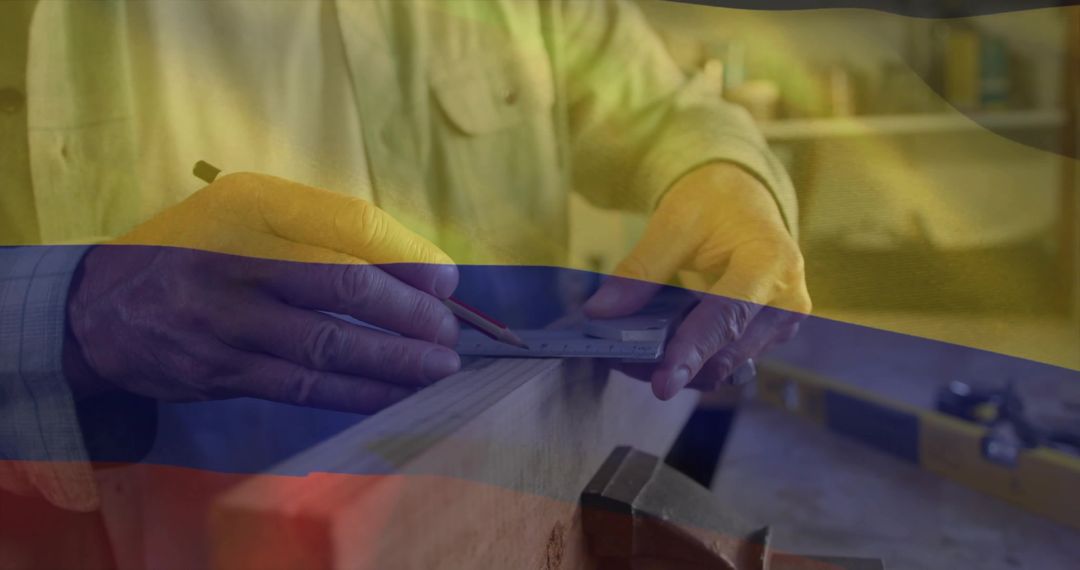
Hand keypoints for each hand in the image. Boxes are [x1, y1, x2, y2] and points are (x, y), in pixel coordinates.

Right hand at [63, 173, 460, 412]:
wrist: (101, 310)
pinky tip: (394, 397)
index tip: (448, 282)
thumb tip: (412, 265)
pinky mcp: (221, 373)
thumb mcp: (248, 213)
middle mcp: (239, 261)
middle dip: (409, 314)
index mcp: (253, 208)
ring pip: (327, 345)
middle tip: (450, 332)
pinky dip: (355, 394)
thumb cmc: (198, 252)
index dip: (407, 256)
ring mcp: (226, 323)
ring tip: (439, 369)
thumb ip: (321, 229)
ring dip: (393, 362)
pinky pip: (301, 387)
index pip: (349, 227)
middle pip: (344, 286)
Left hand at [584, 163, 810, 399]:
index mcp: (771, 263)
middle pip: (727, 351)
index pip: (728, 315)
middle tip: (618, 360)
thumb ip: (641, 269)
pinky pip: (724, 359)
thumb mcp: (674, 223)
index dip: (693, 350)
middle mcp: (786, 301)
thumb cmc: (715, 204)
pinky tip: (653, 352)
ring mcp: (780, 323)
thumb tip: (600, 311)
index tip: (663, 383)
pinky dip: (689, 361)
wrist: (745, 199)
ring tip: (628, 357)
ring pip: (724, 365)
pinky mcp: (766, 336)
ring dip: (677, 368)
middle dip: (673, 364)